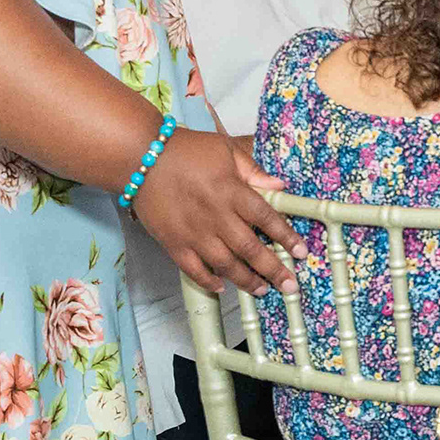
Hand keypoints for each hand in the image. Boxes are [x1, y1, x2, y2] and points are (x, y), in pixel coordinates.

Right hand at [131, 127, 295, 294]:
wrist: (138, 156)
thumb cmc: (184, 150)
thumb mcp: (224, 150)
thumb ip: (253, 170)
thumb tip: (279, 186)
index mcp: (231, 191)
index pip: (266, 218)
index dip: (286, 237)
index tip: (302, 252)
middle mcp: (215, 216)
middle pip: (250, 248)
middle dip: (274, 269)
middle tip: (290, 285)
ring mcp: (193, 233)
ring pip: (225, 265)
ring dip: (247, 280)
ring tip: (262, 290)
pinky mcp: (173, 242)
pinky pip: (194, 270)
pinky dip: (209, 281)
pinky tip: (223, 287)